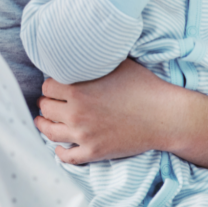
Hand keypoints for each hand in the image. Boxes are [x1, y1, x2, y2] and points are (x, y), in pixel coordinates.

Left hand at [35, 59, 175, 164]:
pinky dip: (59, 152)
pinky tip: (59, 147)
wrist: (164, 116)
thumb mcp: (115, 63)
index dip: (50, 86)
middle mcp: (76, 113)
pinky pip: (67, 157)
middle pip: (46, 108)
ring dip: (44, 125)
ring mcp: (84, 134)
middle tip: (49, 102)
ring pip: (50, 131)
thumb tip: (82, 50)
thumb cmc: (143, 85)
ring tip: (43, 121)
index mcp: (77, 90)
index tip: (54, 87)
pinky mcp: (94, 152)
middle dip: (47, 103)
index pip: (47, 87)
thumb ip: (93, 60)